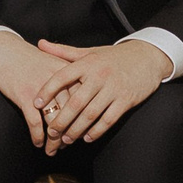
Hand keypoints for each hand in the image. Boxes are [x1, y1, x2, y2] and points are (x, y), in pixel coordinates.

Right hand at [0, 32, 89, 148]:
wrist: (5, 50)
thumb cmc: (30, 59)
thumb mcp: (55, 63)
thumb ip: (70, 79)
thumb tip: (83, 102)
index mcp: (68, 73)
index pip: (83, 102)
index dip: (83, 121)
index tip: (82, 134)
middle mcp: (58, 82)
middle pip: (70, 115)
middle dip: (70, 134)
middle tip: (68, 145)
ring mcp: (41, 89)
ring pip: (54, 121)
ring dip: (54, 140)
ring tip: (53, 150)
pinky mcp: (24, 95)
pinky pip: (35, 122)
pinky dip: (38, 136)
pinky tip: (38, 143)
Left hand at [33, 38, 171, 148]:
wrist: (147, 57)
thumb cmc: (113, 57)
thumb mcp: (89, 52)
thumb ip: (64, 51)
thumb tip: (40, 44)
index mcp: (88, 63)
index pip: (62, 77)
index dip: (47, 91)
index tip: (36, 104)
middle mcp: (99, 76)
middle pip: (75, 102)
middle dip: (61, 119)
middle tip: (50, 132)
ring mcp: (114, 89)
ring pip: (91, 114)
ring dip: (77, 129)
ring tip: (67, 138)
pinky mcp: (126, 100)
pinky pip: (108, 119)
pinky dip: (97, 131)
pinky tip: (87, 137)